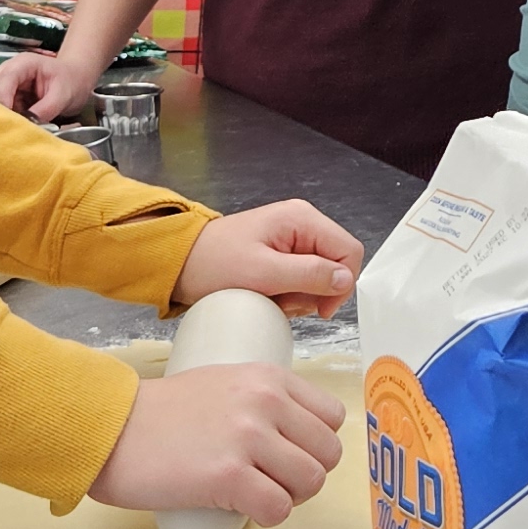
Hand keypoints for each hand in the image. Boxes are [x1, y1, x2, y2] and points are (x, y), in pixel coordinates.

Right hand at [0, 46, 101, 122]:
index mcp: (23, 64)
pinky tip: (8, 126)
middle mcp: (8, 70)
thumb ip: (46, 109)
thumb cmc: (71, 82)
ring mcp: (4, 82)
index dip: (2, 99)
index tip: (7, 119)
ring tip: (5, 126)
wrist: (75, 81)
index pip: (5, 79)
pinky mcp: (5, 95)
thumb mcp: (63, 95)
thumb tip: (27, 125)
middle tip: (2, 125)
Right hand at [89, 364, 345, 527]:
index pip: (332, 416)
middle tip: (273, 482)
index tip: (292, 455)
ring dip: (289, 498)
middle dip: (306, 475)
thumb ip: (259, 400)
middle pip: (328, 454)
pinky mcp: (228, 476)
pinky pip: (278, 509)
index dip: (316, 443)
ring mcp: (247, 438)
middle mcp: (264, 402)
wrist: (109, 429)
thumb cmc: (158, 413)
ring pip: (310, 482)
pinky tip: (245, 509)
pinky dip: (267, 517)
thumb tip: (293, 438)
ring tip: (258, 495)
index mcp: (268, 377)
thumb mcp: (222, 383)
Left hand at [173, 201, 361, 311]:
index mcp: (302, 219)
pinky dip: (290, 294)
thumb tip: (344, 280)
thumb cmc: (213, 263)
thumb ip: (308, 274)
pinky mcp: (282, 254)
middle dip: (315, 291)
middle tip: (284, 301)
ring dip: (301, 296)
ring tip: (271, 298)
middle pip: (336, 265)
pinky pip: (302, 279)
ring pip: (320, 276)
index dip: (341, 284)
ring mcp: (293, 239)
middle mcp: (302, 224)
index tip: (320, 309)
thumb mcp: (263, 273)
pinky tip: (268, 296)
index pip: (349, 251)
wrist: (179, 264)